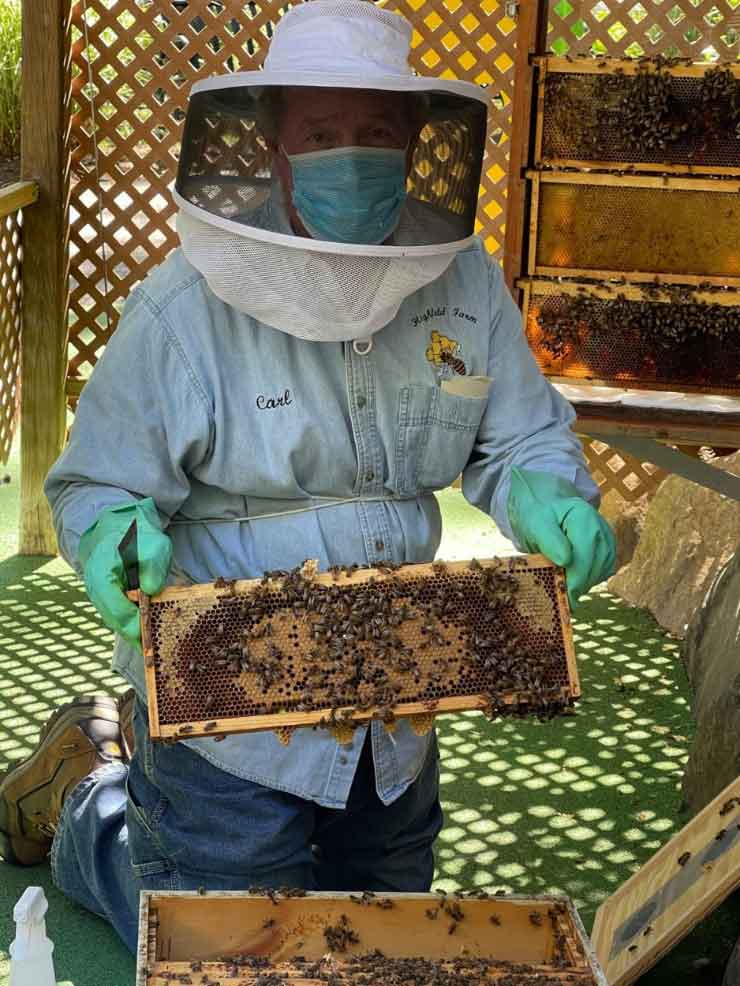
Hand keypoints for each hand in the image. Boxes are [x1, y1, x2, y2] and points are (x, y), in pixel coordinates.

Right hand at [78, 498, 171, 645]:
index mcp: (101, 574)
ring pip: (117, 622)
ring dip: (136, 634)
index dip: (134, 625)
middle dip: (136, 636)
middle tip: (157, 650)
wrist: (122, 529)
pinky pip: (121, 617)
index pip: (116, 608)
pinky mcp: (109, 601)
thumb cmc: (137, 536)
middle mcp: (96, 589)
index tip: (152, 636)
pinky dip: (135, 626)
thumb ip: (152, 566)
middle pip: (115, 621)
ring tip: (156, 646)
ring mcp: (100, 596)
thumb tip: (150, 591)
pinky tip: (151, 633)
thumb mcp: (153, 545)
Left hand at [507, 467, 615, 608]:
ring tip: (566, 588)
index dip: (574, 581)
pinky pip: (604, 570)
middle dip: (578, 586)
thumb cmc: (540, 517)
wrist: (548, 507)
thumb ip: (550, 541)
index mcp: (583, 518)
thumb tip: (565, 561)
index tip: (563, 598)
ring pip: (602, 570)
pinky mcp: (608, 547)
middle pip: (595, 566)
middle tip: (563, 600)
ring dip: (584, 584)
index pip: (583, 556)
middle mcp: (601, 527)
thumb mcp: (537, 525)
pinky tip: (575, 579)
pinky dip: (590, 579)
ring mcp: (607, 537)